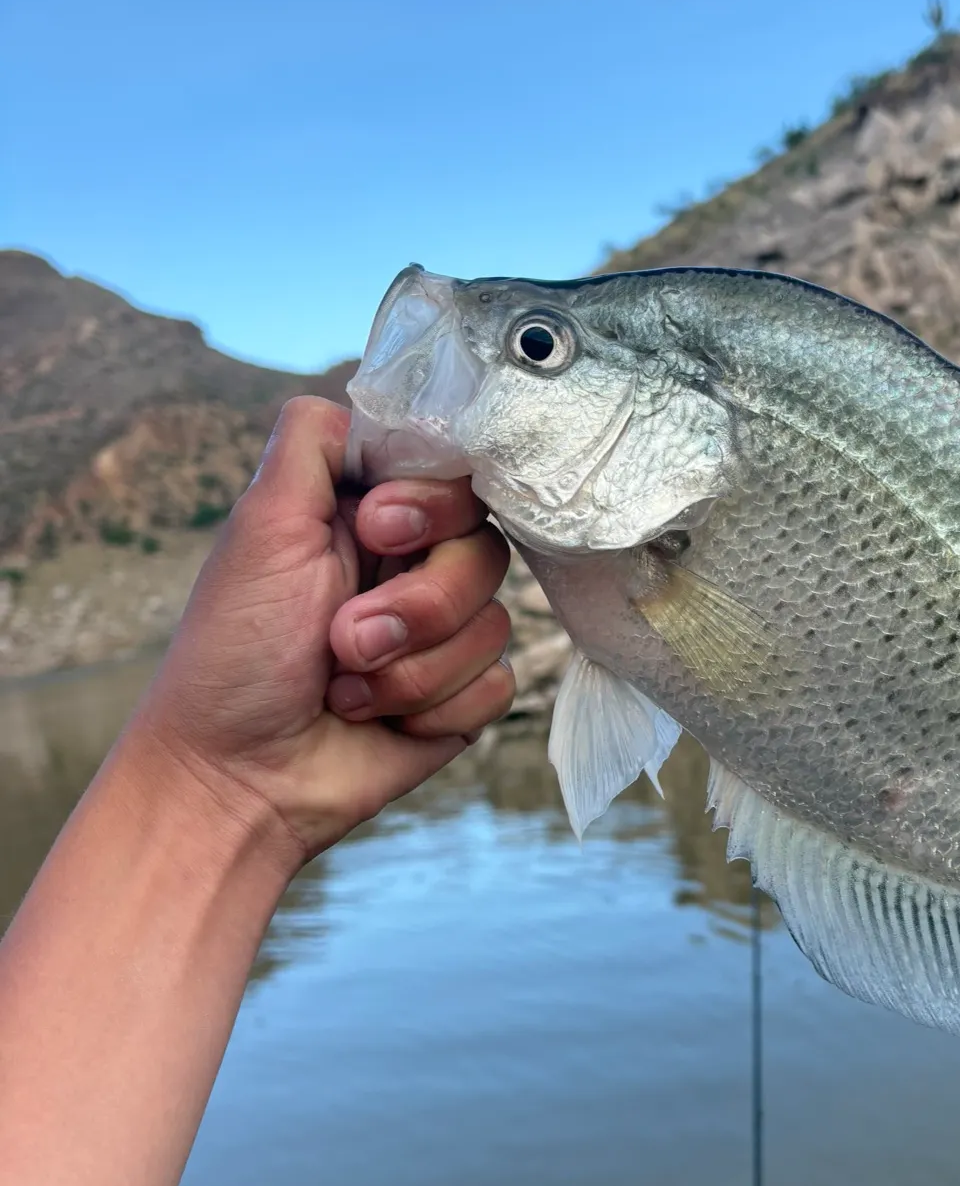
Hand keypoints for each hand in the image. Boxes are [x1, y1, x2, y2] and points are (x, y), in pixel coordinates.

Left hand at [125, 396, 514, 865]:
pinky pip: (500, 682)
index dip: (431, 506)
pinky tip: (381, 720)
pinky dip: (435, 706)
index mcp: (369, 516)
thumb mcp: (259, 526)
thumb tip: (381, 404)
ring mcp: (441, 633)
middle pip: (485, 549)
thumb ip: (313, 442)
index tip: (378, 530)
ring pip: (496, 621)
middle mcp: (412, 567)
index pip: (455, 475)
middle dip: (417, 603)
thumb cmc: (232, 656)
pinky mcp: (460, 695)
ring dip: (412, 667)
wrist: (235, 781)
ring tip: (345, 686)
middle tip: (343, 636)